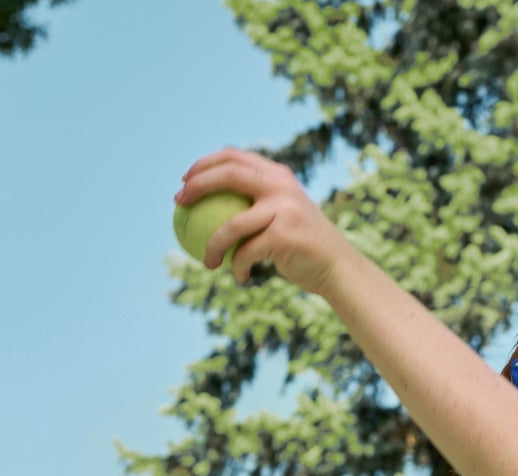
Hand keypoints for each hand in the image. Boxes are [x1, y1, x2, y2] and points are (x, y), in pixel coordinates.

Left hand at [176, 148, 351, 291]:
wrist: (338, 268)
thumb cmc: (302, 245)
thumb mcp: (282, 213)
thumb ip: (257, 201)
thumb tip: (207, 201)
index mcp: (278, 175)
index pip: (233, 157)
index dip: (203, 165)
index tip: (185, 182)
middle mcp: (281, 186)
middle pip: (228, 174)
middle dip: (197, 185)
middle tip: (179, 203)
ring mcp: (283, 210)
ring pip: (231, 225)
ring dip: (212, 245)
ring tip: (207, 261)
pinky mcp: (283, 236)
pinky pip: (245, 252)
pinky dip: (238, 267)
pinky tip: (237, 276)